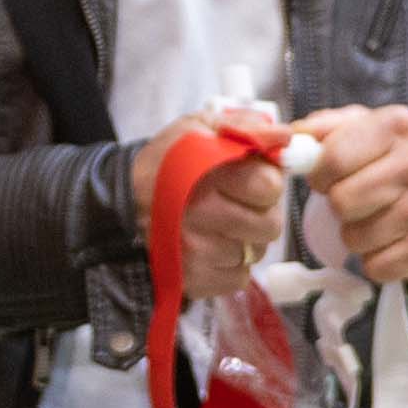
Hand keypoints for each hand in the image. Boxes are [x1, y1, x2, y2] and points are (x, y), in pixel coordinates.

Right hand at [138, 110, 292, 309]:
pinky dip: (231, 265)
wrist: (123, 204)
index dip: (267, 181)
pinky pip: (238, 277)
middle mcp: (202, 216)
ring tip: (220, 225)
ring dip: (246, 240)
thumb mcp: (199, 129)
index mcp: (209, 175)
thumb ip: (245, 127)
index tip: (252, 178)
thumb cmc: (166, 163)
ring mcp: (198, 252)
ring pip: (255, 253)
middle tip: (239, 204)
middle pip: (269, 225)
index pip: (269, 186)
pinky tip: (212, 248)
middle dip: (261, 213)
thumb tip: (285, 136)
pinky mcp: (195, 280)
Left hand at [284, 102, 407, 288]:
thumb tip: (290, 139)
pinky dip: (374, 260)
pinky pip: (376, 265)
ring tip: (373, 221)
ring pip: (355, 237)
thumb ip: (324, 128)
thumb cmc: (395, 161)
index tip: (326, 179)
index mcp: (396, 125)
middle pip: (341, 201)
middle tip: (353, 202)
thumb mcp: (365, 129)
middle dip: (338, 207)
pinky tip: (389, 242)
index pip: (332, 158)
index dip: (318, 176)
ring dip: (355, 235)